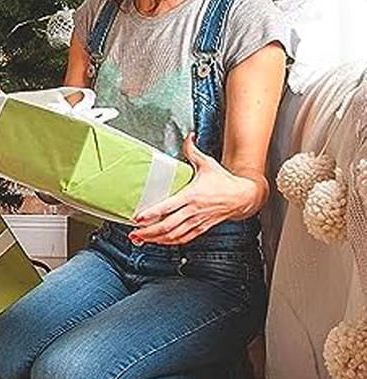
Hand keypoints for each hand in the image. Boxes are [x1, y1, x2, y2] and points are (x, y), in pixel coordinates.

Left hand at [130, 133, 258, 245]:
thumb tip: (189, 136)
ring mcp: (198, 221)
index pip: (169, 207)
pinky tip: (159, 241)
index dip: (152, 214)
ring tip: (141, 239)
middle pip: (168, 226)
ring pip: (174, 235)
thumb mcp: (207, 163)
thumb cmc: (224, 181)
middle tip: (134, 233)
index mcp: (192, 195)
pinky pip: (184, 239)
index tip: (138, 217)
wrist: (244, 196)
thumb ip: (193, 151)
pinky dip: (170, 242)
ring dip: (156, 239)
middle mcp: (193, 211)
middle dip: (149, 232)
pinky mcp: (202, 228)